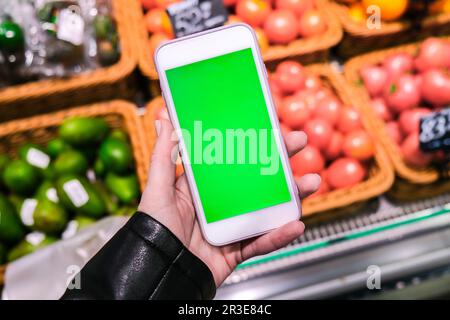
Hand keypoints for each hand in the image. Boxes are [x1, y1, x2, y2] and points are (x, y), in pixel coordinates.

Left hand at [138, 119, 320, 286]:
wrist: (159, 272)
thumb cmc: (153, 230)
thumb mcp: (158, 189)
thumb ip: (162, 156)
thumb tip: (163, 120)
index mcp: (205, 187)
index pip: (235, 160)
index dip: (254, 144)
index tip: (271, 127)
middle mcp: (222, 205)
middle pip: (257, 181)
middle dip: (281, 163)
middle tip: (299, 144)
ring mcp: (232, 227)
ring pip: (268, 210)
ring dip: (292, 197)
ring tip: (311, 183)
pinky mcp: (237, 250)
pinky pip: (262, 243)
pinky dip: (279, 236)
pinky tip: (295, 224)